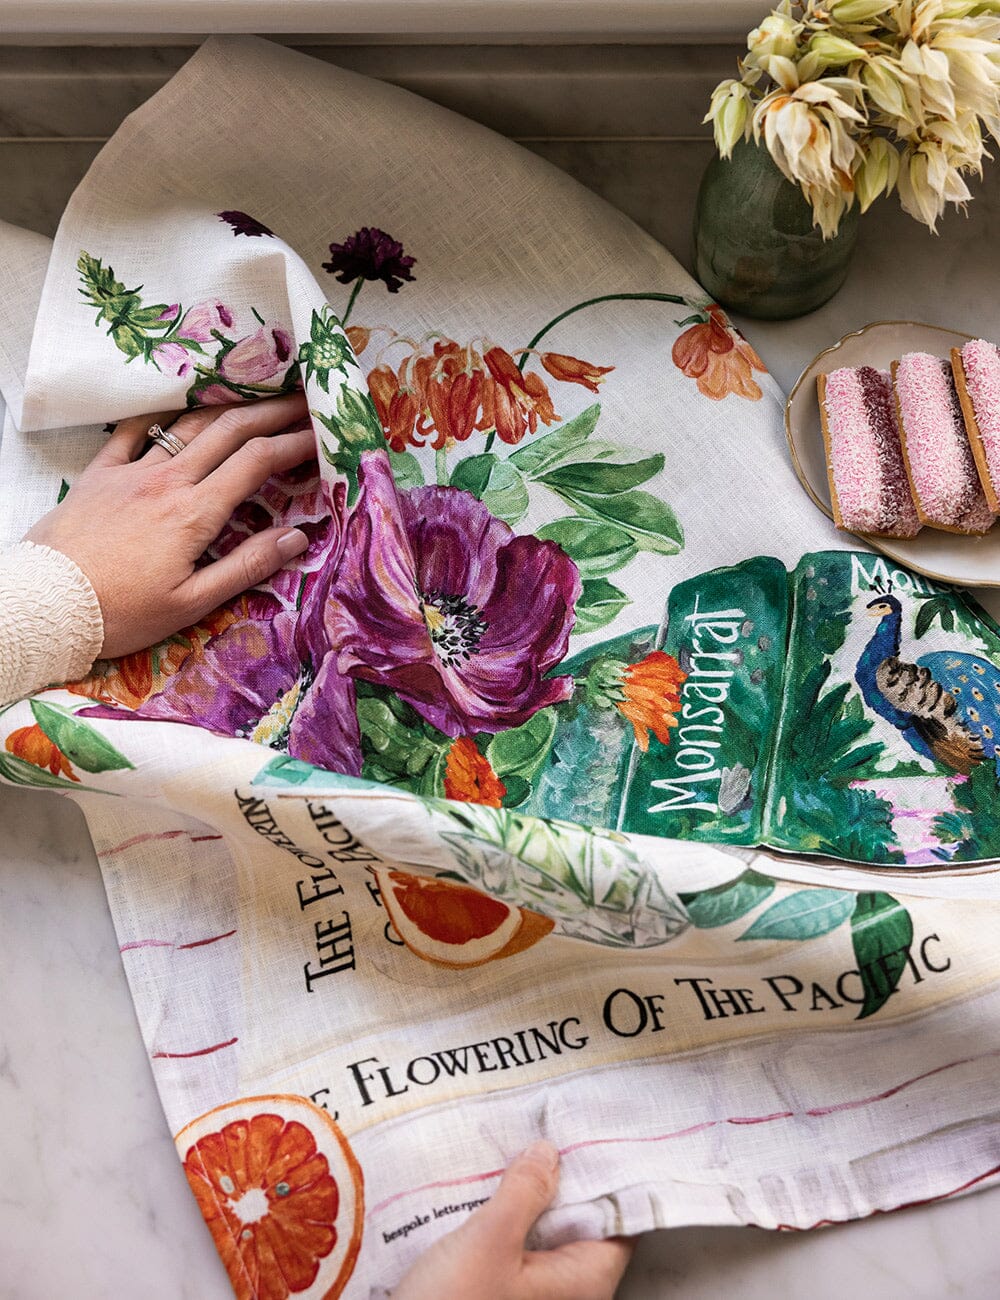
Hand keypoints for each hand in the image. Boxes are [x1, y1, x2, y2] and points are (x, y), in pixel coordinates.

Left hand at [25, 394, 313, 658]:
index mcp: (195, 513)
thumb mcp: (192, 603)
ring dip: (228, 407)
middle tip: (304, 402)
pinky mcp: (100, 474)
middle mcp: (167, 480)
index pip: (257, 462)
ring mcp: (131, 471)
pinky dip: (164, 414)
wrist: (45, 605)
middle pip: (230, 430)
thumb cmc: (122, 614)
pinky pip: (135, 430)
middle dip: (273, 411)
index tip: (322, 435)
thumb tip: (297, 537)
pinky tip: (179, 409)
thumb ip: (246, 566)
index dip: (295, 443)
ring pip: (189, 424)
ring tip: (256, 400)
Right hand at [391, 1142, 633, 1299]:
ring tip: (515, 1152)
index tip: (587, 1131)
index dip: (607, 1174)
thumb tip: (549, 1153)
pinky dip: (510, 1219)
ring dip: (530, 1198)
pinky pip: (521, 1247)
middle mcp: (570, 1291)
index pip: (620, 1218)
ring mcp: (537, 1294)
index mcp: (587, 1281)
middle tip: (544, 1130)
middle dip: (562, 1179)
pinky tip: (489, 1191)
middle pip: (582, 1222)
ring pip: (547, 1233)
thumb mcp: (490, 1240)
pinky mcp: (506, 1293)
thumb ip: (525, 1192)